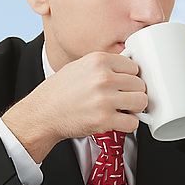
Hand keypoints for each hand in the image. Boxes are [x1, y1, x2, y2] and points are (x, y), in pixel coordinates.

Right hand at [2, 52, 147, 161]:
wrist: (42, 113)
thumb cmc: (60, 91)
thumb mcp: (80, 66)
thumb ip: (104, 66)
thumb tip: (129, 70)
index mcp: (98, 60)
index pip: (134, 66)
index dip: (130, 77)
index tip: (124, 84)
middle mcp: (103, 77)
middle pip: (140, 84)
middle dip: (133, 93)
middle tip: (123, 99)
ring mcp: (105, 99)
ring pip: (141, 102)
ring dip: (134, 108)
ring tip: (122, 109)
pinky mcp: (105, 119)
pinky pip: (133, 122)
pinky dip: (128, 124)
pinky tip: (117, 120)